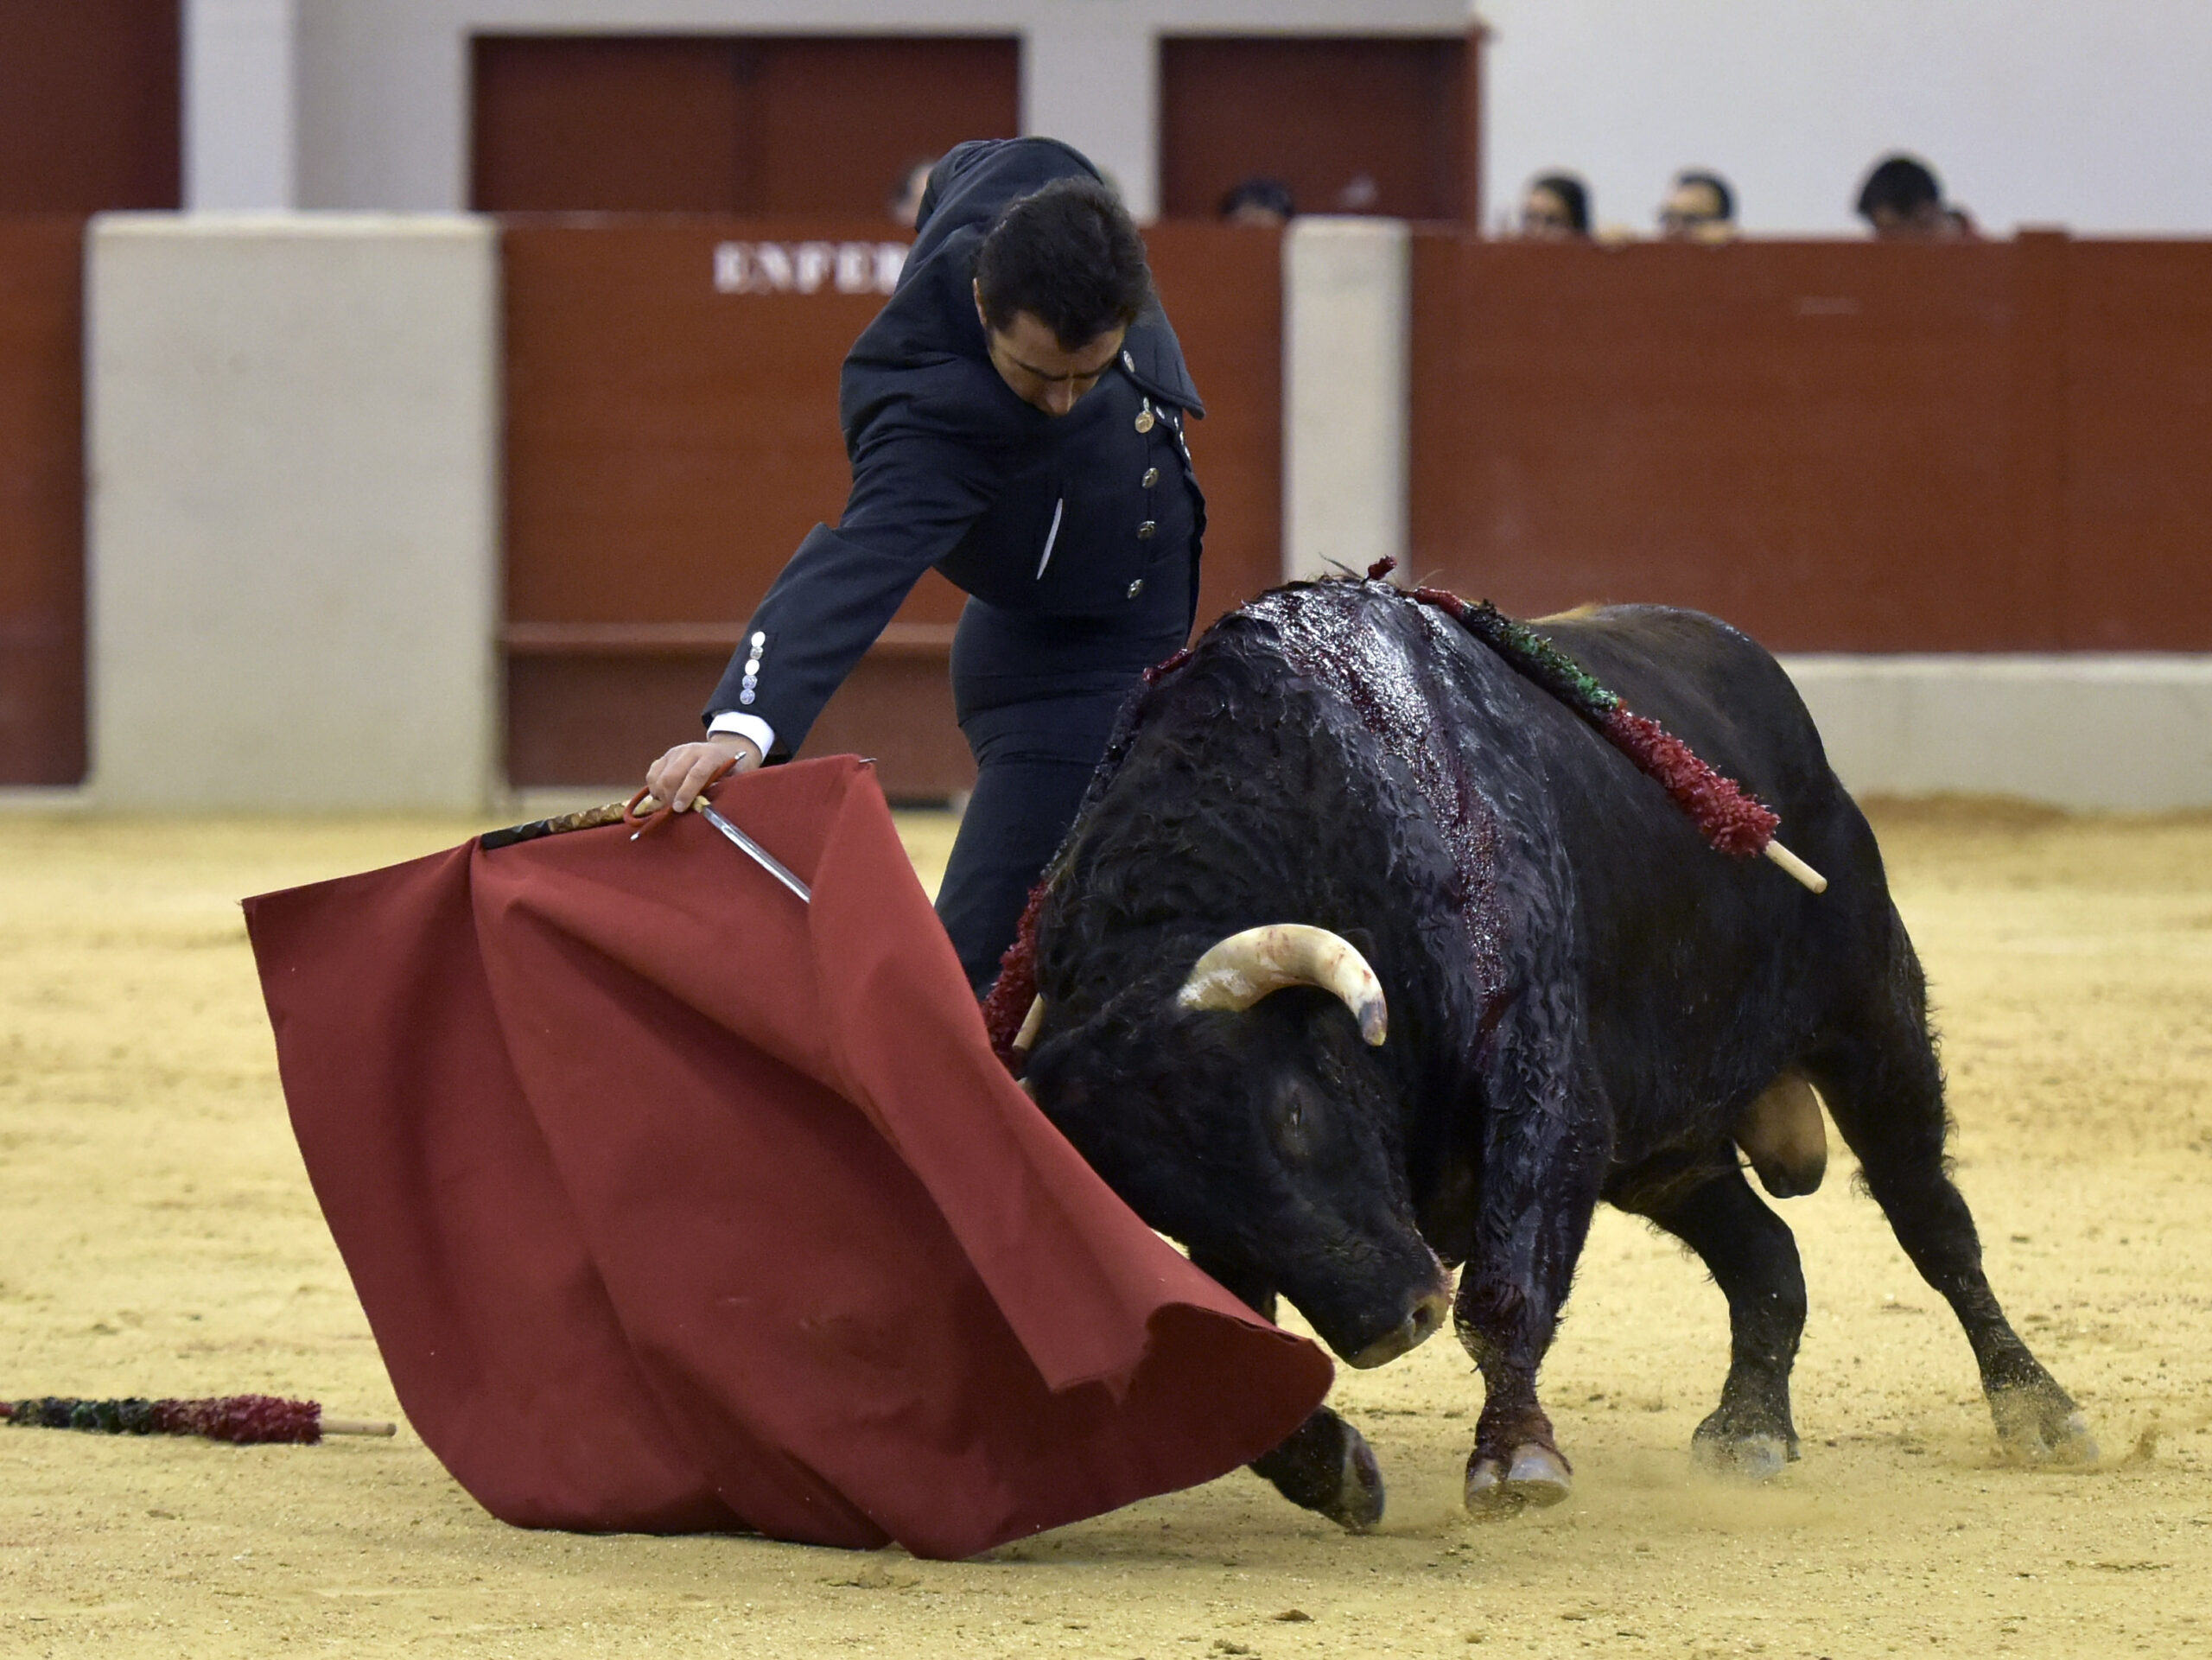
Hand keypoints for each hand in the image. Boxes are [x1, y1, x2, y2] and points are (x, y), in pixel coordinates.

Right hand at [645, 733, 762, 813]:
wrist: (727, 750)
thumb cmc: (732, 770)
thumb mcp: (734, 779)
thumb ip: (718, 789)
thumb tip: (700, 806)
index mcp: (711, 756)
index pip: (695, 775)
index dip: (686, 793)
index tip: (679, 809)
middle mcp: (691, 750)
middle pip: (671, 776)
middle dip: (669, 797)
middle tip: (672, 811)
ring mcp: (677, 751)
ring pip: (659, 776)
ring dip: (659, 795)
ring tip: (667, 805)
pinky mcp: (667, 755)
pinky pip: (652, 773)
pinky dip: (653, 788)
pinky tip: (661, 796)